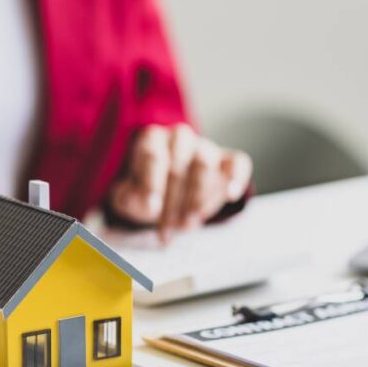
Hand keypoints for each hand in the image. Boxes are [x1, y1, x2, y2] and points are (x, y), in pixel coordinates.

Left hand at [107, 124, 251, 242]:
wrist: (171, 188)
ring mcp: (205, 148)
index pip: (153, 157)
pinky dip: (236, 177)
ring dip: (197, 199)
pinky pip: (237, 162)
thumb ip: (130, 199)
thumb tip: (145, 203)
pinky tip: (230, 194)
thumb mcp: (130, 196)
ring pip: (204, 166)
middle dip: (174, 202)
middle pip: (179, 166)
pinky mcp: (228, 160)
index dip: (152, 184)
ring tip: (189, 225)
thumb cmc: (149, 189)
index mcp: (152, 139)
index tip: (151, 208)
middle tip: (171, 228)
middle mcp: (179, 138)